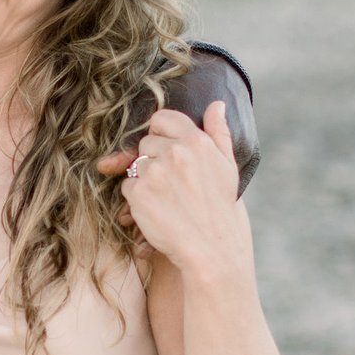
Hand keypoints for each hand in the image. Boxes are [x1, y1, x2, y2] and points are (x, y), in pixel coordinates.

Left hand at [117, 103, 252, 281]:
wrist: (212, 250)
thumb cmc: (221, 209)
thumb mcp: (228, 167)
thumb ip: (218, 133)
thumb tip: (216, 104)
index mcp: (197, 141)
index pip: (162, 118)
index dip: (161, 135)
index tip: (169, 153)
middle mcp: (176, 152)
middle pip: (146, 143)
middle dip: (153, 160)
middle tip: (173, 185)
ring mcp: (155, 172)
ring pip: (135, 166)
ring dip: (144, 180)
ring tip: (167, 200)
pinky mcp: (139, 193)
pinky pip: (127, 187)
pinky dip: (136, 200)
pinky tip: (157, 211)